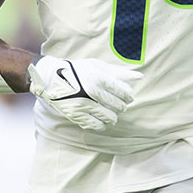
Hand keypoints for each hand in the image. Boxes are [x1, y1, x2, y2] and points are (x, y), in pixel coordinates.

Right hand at [27, 55, 141, 130]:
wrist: (52, 78)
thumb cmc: (78, 70)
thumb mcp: (98, 66)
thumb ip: (119, 73)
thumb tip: (140, 77)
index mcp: (99, 77)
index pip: (123, 91)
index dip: (128, 95)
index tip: (127, 96)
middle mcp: (92, 92)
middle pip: (119, 106)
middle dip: (122, 106)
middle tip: (120, 104)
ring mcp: (84, 105)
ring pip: (110, 117)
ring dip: (113, 116)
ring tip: (111, 112)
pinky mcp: (76, 115)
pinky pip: (96, 125)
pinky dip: (102, 124)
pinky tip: (102, 119)